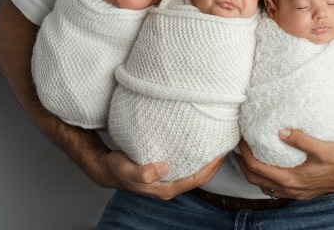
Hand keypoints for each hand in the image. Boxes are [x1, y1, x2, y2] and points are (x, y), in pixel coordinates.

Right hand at [103, 150, 224, 199]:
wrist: (107, 168)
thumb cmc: (117, 169)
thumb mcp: (127, 170)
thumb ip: (143, 173)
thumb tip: (165, 168)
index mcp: (165, 188)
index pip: (195, 180)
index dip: (210, 169)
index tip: (220, 154)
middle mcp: (169, 185)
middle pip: (199, 177)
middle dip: (214, 165)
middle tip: (225, 146)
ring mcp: (168, 179)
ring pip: (194, 171)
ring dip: (206, 160)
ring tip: (216, 144)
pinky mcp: (165, 170)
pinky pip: (186, 164)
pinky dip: (196, 156)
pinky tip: (198, 145)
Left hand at [234, 130, 333, 200]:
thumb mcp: (323, 148)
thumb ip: (301, 140)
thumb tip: (282, 131)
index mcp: (292, 179)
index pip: (258, 169)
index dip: (246, 155)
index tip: (241, 141)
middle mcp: (291, 188)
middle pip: (256, 179)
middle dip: (243, 164)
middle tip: (236, 148)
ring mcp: (295, 191)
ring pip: (264, 185)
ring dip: (252, 171)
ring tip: (246, 155)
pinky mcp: (300, 190)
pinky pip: (274, 186)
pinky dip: (264, 176)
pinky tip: (267, 164)